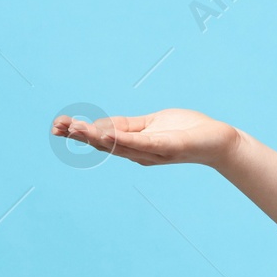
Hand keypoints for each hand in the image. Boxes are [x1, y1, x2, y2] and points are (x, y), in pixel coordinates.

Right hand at [51, 108, 240, 168]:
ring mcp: (153, 152)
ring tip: (75, 128)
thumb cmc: (187, 130)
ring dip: (96, 137)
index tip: (58, 124)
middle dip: (80, 135)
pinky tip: (109, 134)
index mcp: (134, 144)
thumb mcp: (153, 123)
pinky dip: (125, 139)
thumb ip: (129, 125)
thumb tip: (100, 124)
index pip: (103, 136)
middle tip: (57, 126)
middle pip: (105, 143)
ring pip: (119, 145)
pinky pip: (143, 144)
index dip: (81, 131)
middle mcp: (139, 153)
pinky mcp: (169, 148)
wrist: (219, 140)